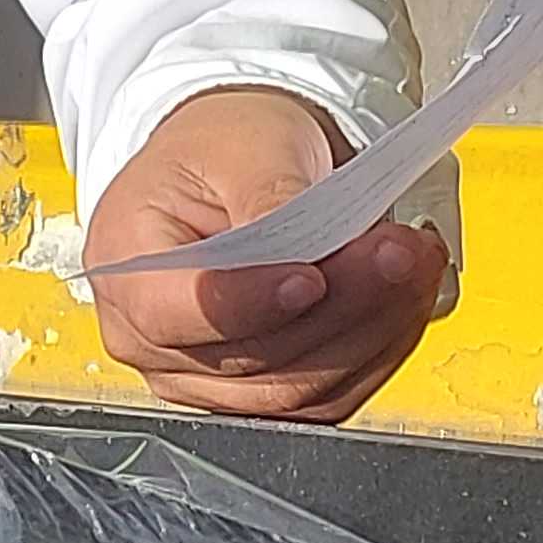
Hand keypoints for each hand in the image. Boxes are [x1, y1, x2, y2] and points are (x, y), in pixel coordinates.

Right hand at [84, 85, 452, 424]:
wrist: (237, 165)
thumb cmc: (221, 150)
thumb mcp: (242, 144)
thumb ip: (269, 199)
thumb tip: (305, 253)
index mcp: (129, 272)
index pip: (184, 313)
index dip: (253, 301)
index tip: (313, 275)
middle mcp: (155, 344)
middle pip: (256, 359)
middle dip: (343, 305)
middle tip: (401, 251)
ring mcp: (205, 381)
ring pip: (299, 390)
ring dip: (373, 331)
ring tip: (413, 264)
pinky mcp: (257, 394)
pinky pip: (324, 398)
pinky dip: (376, 352)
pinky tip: (401, 302)